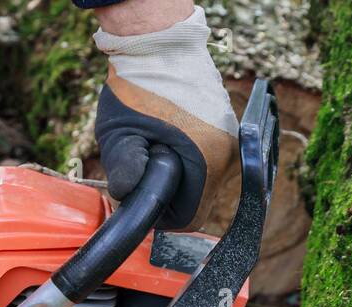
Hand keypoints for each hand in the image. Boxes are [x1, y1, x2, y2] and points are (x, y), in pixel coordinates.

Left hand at [93, 6, 237, 230]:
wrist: (161, 42)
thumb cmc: (139, 84)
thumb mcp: (119, 134)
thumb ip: (123, 173)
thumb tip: (127, 199)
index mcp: (207, 162)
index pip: (190, 217)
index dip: (162, 214)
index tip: (144, 196)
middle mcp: (228, 156)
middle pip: (198, 198)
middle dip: (170, 191)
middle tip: (146, 166)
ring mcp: (232, 141)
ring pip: (203, 178)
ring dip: (179, 172)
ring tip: (156, 143)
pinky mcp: (228, 128)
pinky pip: (208, 157)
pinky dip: (187, 153)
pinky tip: (169, 131)